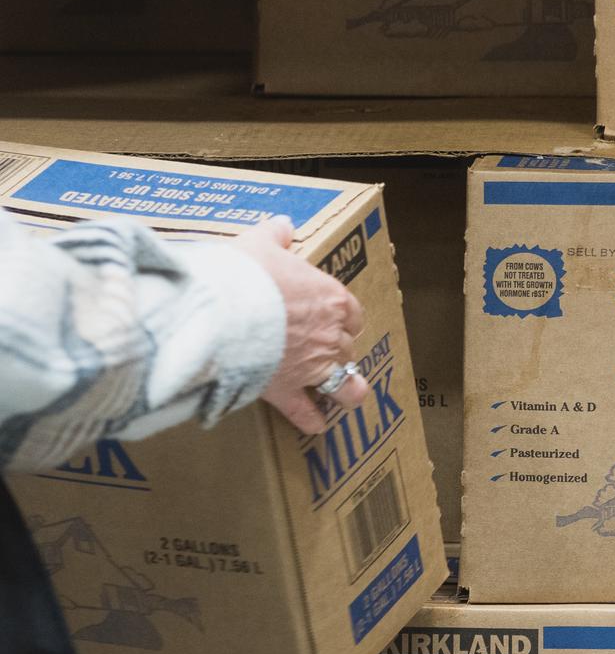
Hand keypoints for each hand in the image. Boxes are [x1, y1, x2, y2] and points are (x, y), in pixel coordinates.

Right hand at [233, 217, 367, 435]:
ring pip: (342, 383)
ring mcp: (311, 365)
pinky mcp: (285, 389)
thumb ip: (273, 236)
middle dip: (338, 351)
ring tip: (345, 396)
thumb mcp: (258, 244)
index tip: (336, 321)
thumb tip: (281, 225)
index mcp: (331, 300)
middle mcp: (329, 335)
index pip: (352, 313)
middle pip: (345, 347)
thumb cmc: (245, 275)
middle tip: (328, 354)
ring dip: (345, 389)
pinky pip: (304, 411)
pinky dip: (310, 420)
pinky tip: (315, 427)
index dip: (344, 319)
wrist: (223, 310)